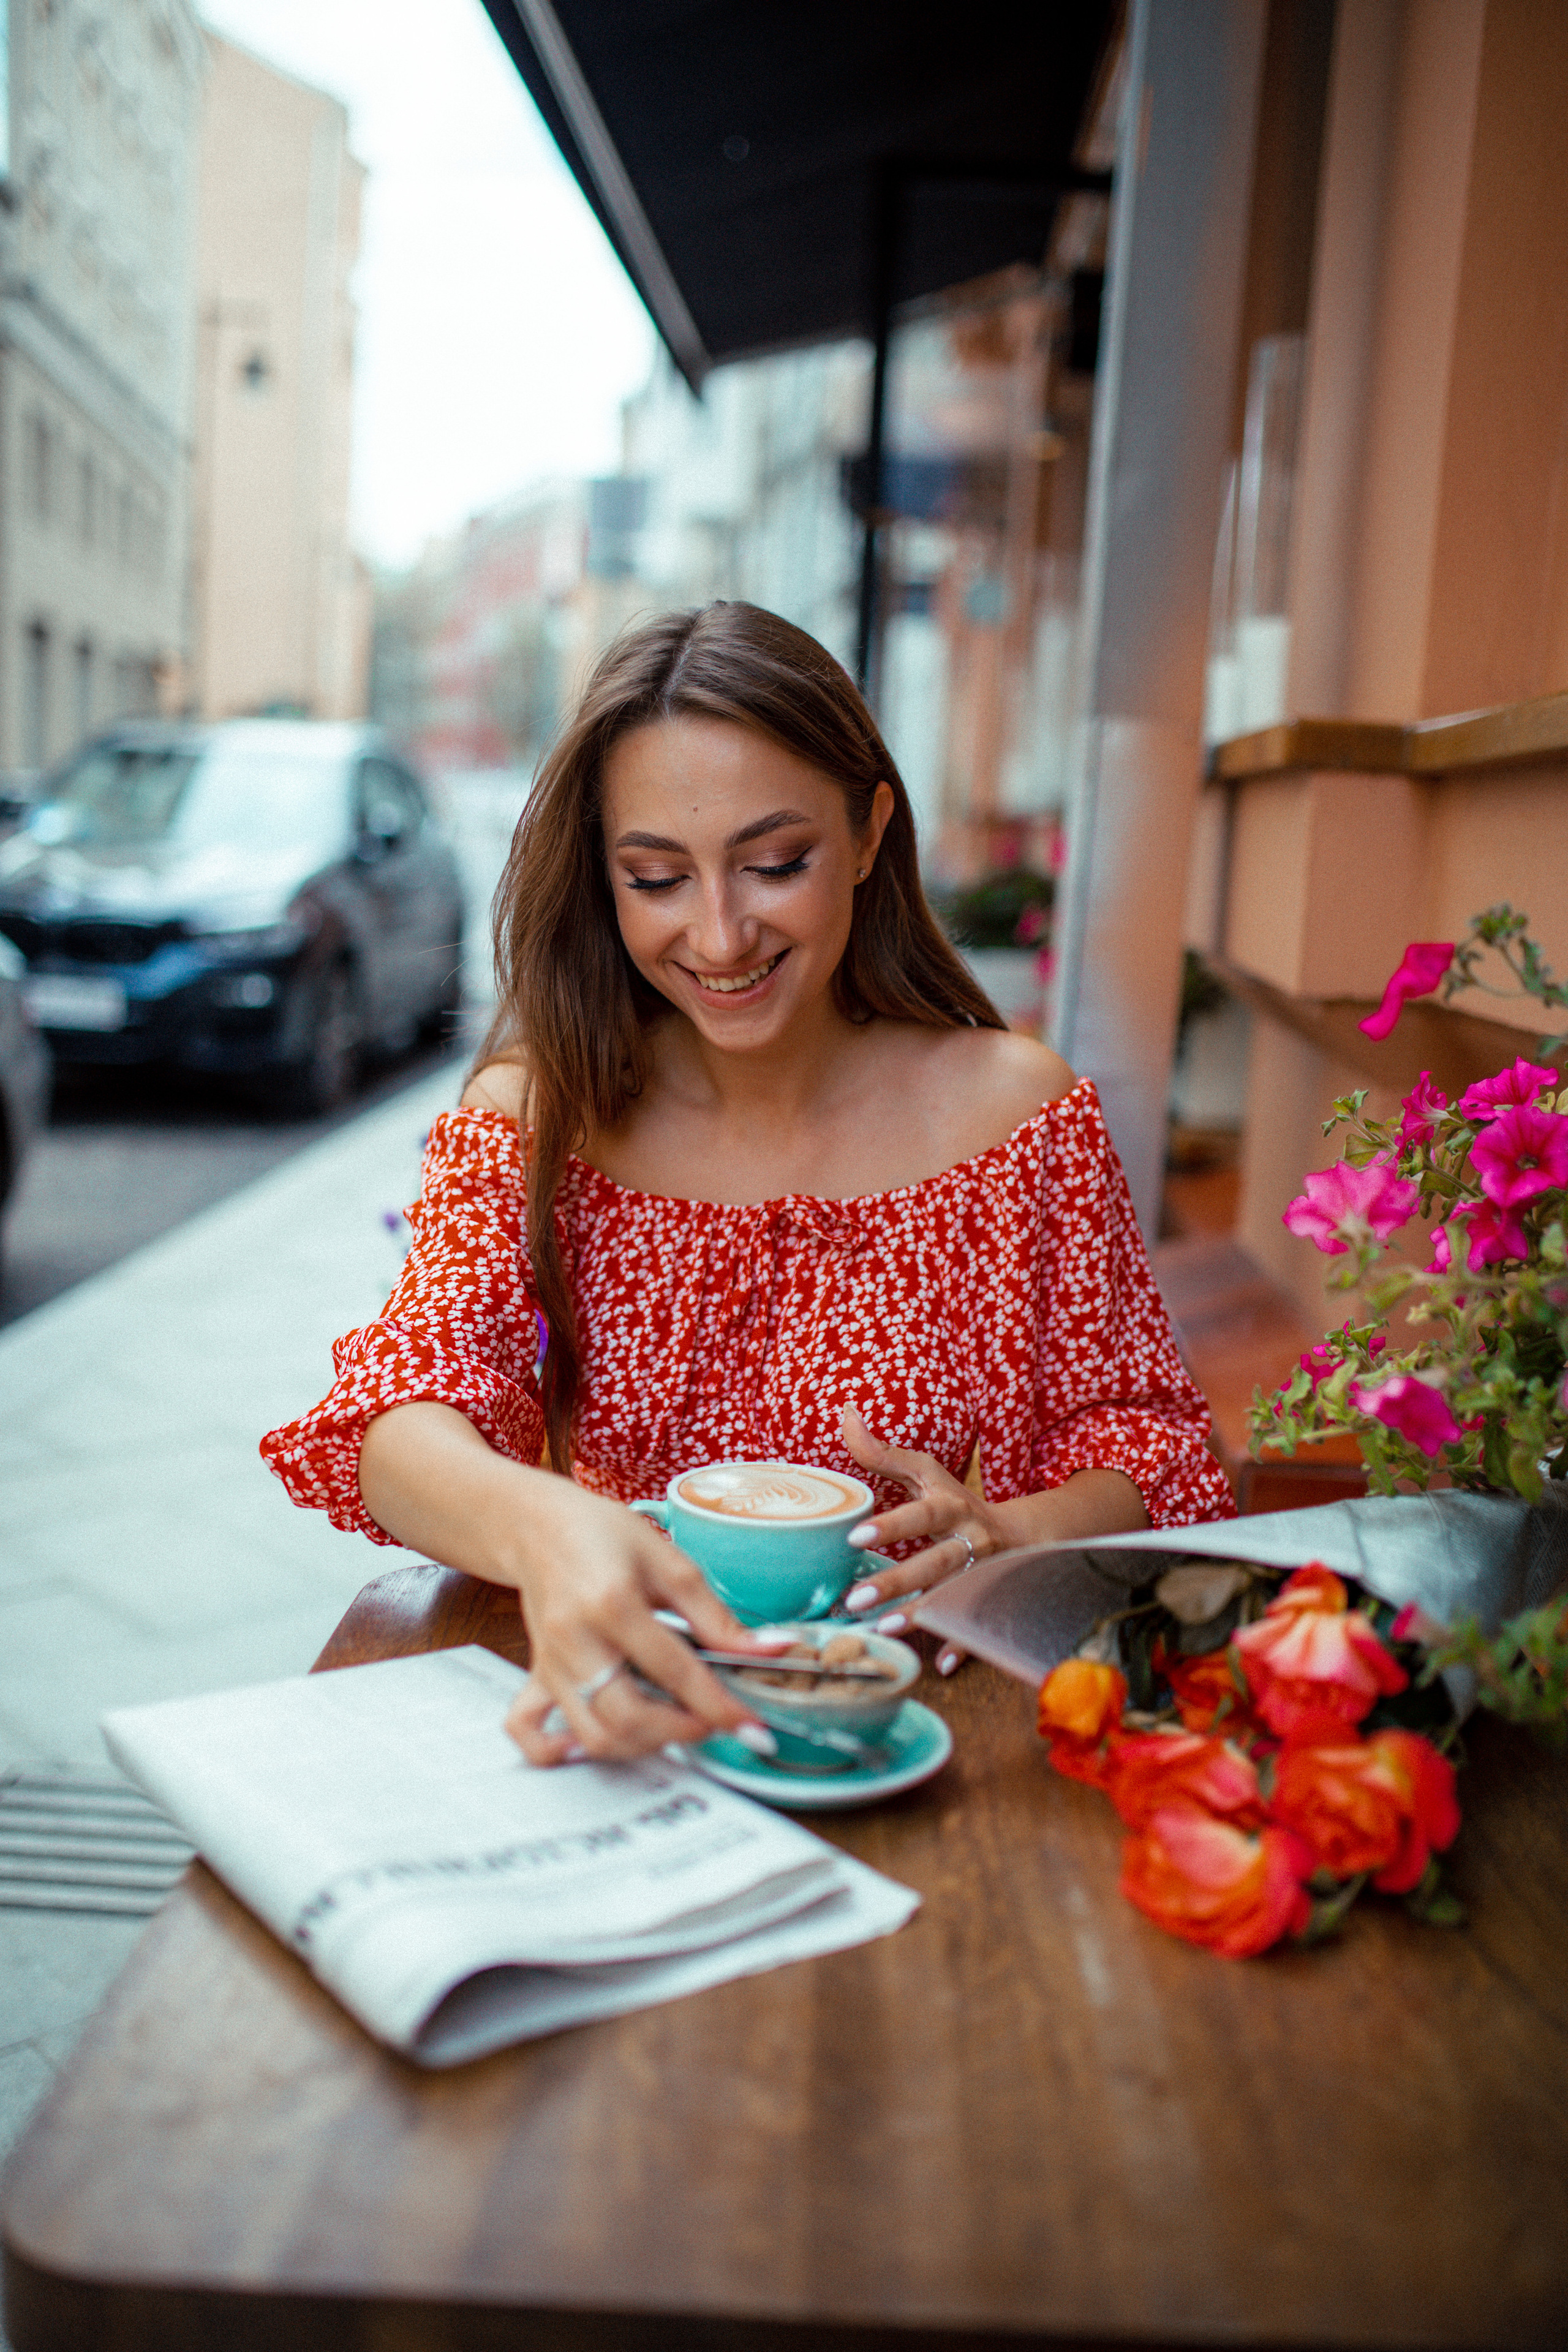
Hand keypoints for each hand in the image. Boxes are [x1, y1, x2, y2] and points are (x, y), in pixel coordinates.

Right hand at [503, 1485, 788, 1766]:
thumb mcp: (669, 1562)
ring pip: (593, 1734)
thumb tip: (769, 1649)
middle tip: (713, 1721)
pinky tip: (600, 1742)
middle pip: (628, 1716)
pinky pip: (530, 1730)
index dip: (720, 1705)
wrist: (540, 1526)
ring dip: (642, 1744)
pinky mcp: (538, 1675)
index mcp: (613, 1603)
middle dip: (682, 1731)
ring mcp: (552, 1664)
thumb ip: (716, 1616)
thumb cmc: (603, 1535)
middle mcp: (576, 1640)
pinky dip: (561, 1751)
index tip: (752, 1726)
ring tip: (674, 1724)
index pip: (675, 1671)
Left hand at [838, 1405, 1008, 1673]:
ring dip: (923, 1615)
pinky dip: (964, 1645)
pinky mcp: (991, 1603)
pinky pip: (979, 1627)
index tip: (855, 1536)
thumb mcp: (927, 1474)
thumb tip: (846, 1413)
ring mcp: (984, 1575)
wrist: (1021, 1536)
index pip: (923, 1514)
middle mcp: (972, 1541)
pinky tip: (942, 1663)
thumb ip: (884, 1453)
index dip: (893, 1525)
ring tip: (884, 1629)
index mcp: (953, 1508)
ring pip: (954, 1596)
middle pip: (935, 1562)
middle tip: (855, 1599)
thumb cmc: (956, 1503)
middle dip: (898, 1581)